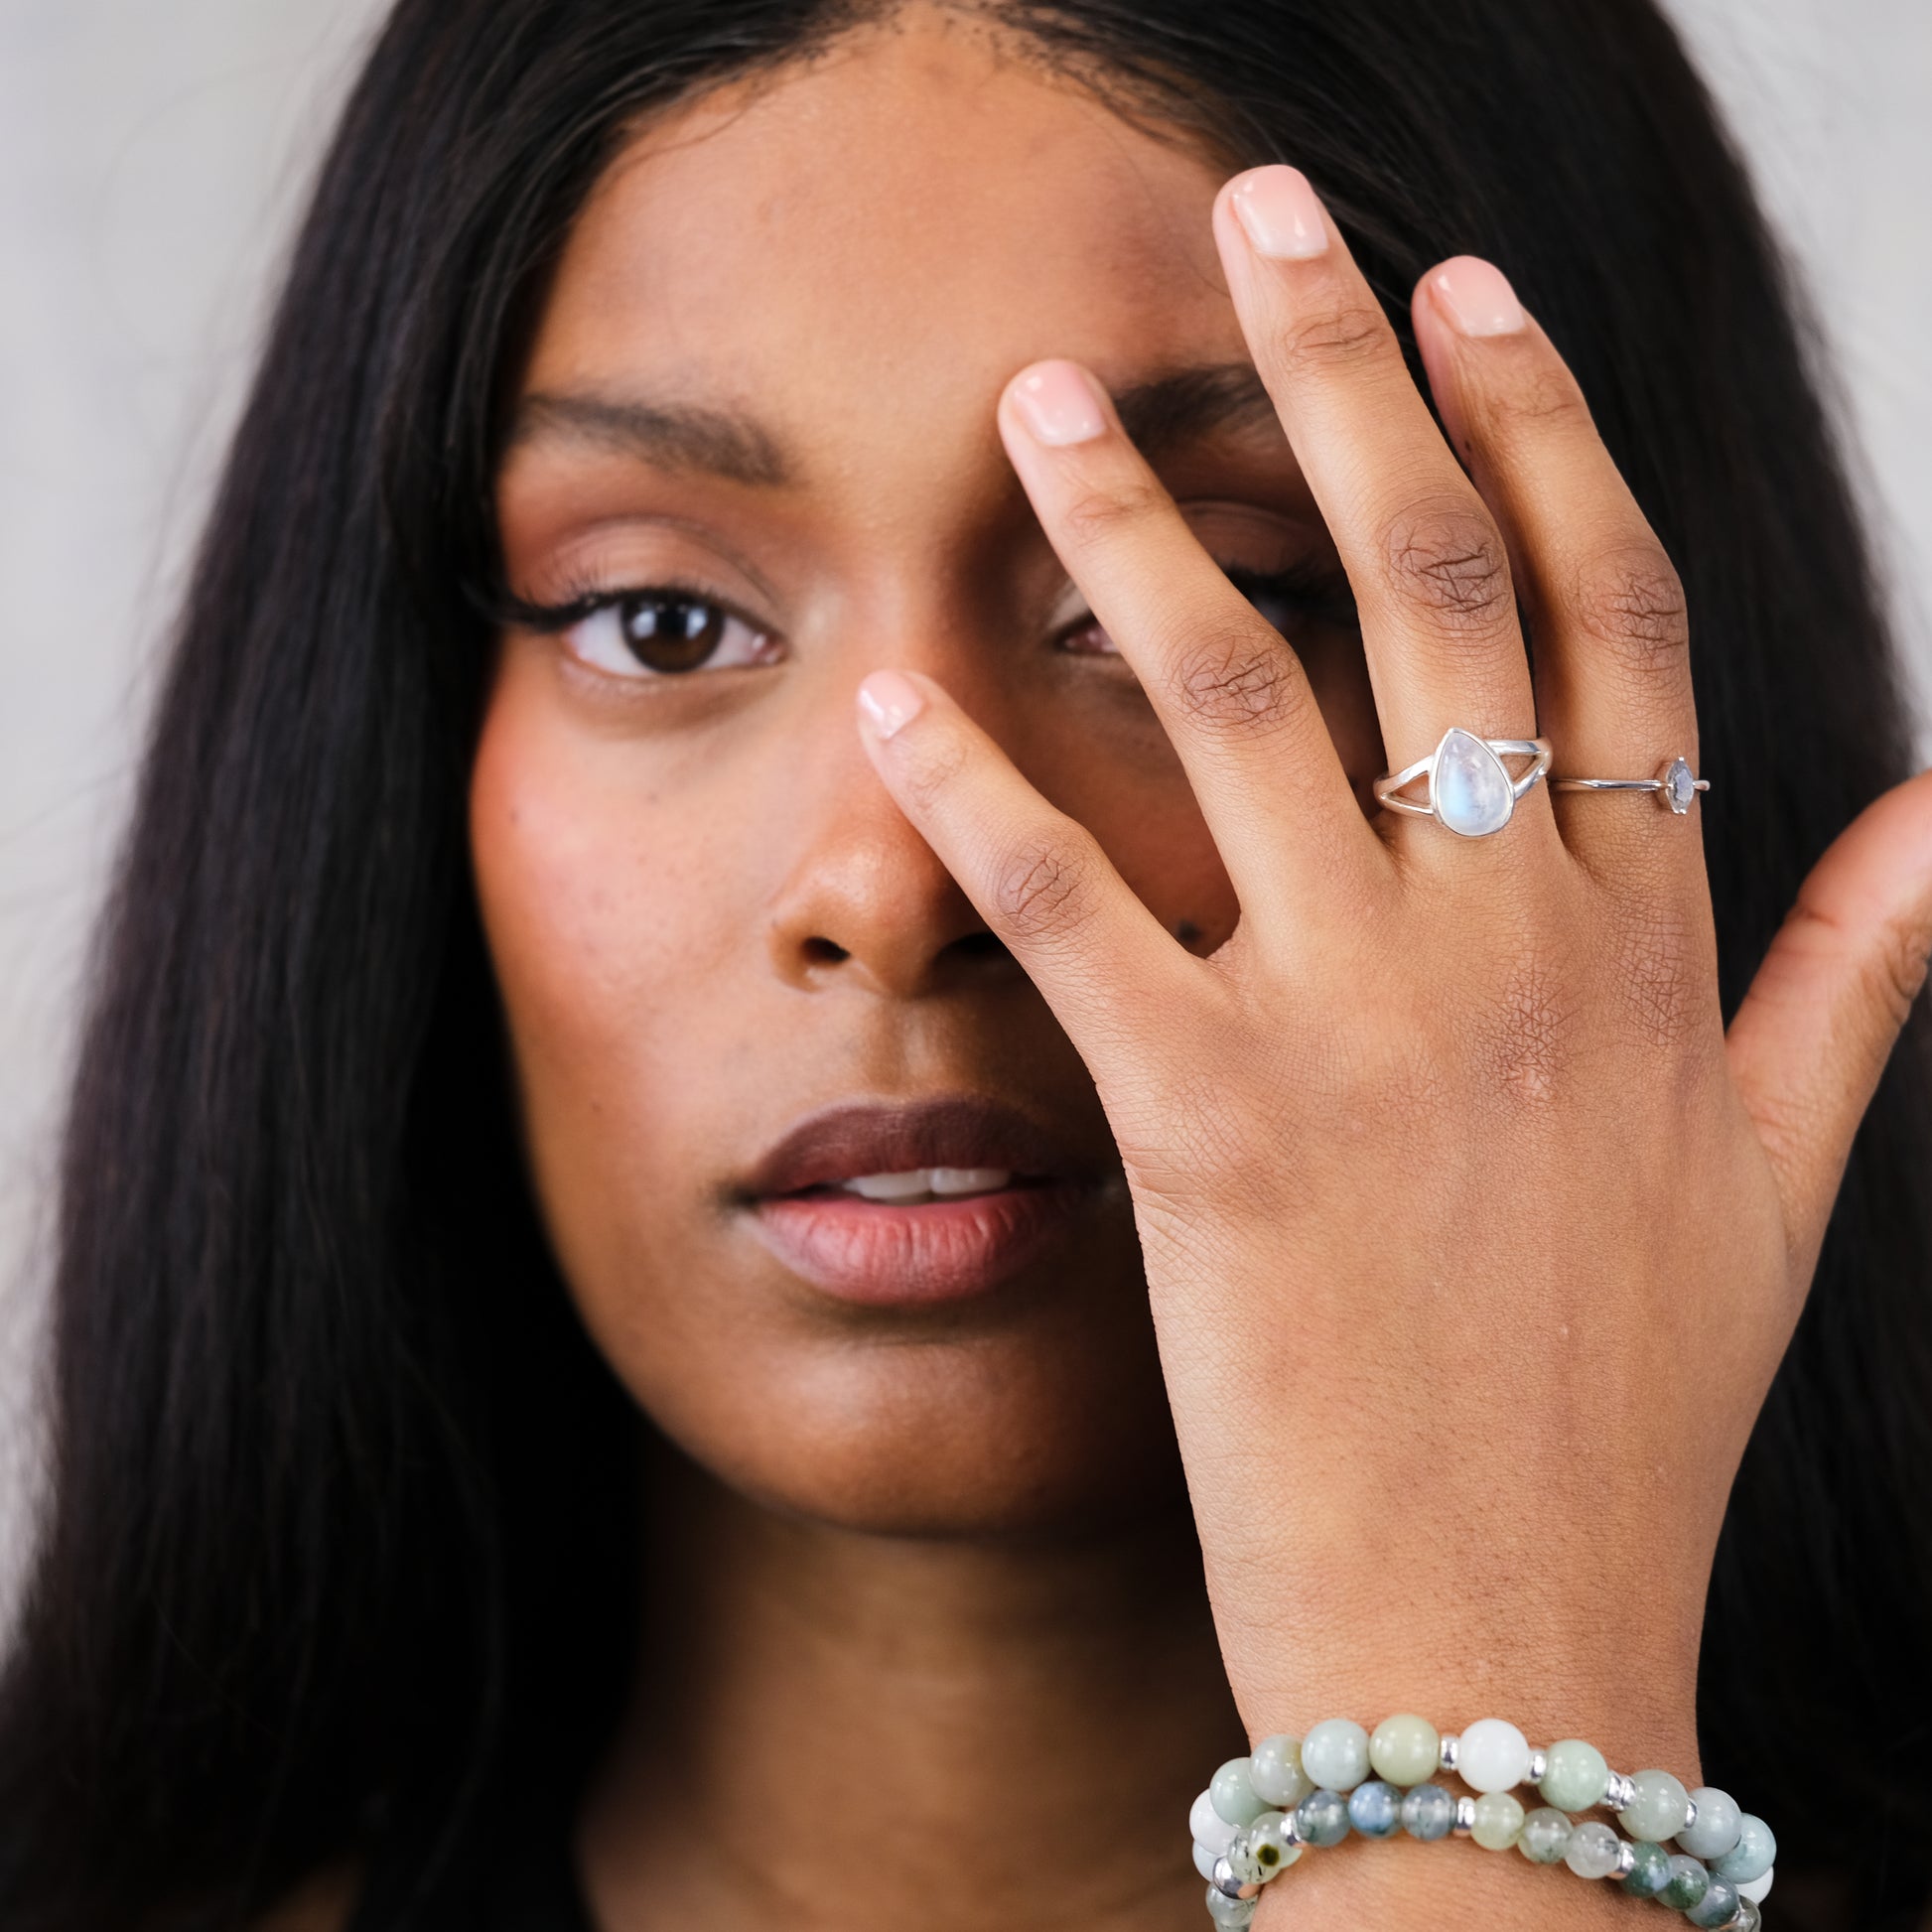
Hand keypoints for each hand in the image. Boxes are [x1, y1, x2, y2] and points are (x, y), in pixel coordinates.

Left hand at [855, 164, 1931, 1809]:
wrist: (1513, 1640)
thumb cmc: (1633, 1412)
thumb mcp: (1782, 1177)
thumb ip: (1853, 980)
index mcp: (1648, 939)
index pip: (1610, 612)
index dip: (1540, 432)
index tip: (1465, 293)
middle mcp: (1517, 947)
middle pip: (1439, 590)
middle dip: (1343, 382)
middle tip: (1258, 218)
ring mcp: (1366, 1034)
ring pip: (1252, 708)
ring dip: (1136, 531)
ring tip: (1044, 399)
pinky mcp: (1213, 1138)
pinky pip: (1080, 917)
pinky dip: (980, 797)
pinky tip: (893, 693)